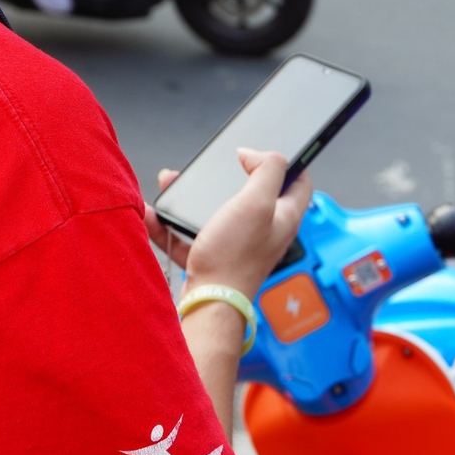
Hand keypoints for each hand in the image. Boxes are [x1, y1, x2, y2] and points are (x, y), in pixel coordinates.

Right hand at [146, 149, 309, 295]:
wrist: (208, 303)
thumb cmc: (234, 257)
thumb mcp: (257, 203)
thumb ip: (266, 169)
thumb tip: (256, 154)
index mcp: (284, 217)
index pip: (300, 183)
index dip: (289, 162)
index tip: (266, 151)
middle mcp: (265, 232)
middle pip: (253, 194)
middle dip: (227, 175)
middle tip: (212, 167)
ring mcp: (238, 246)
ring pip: (216, 212)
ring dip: (192, 198)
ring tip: (172, 184)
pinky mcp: (214, 259)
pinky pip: (190, 235)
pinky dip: (172, 225)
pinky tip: (153, 215)